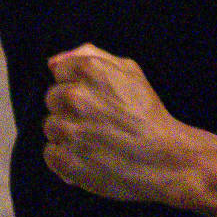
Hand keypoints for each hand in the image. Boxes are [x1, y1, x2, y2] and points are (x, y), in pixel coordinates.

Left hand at [41, 45, 197, 205]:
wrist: (165, 160)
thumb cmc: (148, 115)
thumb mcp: (129, 72)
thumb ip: (90, 56)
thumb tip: (53, 63)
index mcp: (89, 71)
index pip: (60, 72)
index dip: (77, 85)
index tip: (95, 99)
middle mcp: (75, 97)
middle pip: (52, 99)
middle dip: (70, 109)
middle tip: (97, 122)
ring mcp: (69, 130)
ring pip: (51, 127)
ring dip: (68, 135)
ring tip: (96, 142)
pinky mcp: (66, 160)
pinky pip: (51, 154)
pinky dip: (66, 159)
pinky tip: (88, 159)